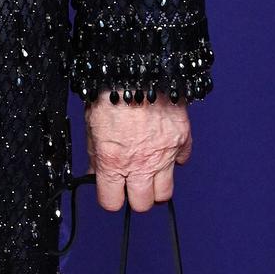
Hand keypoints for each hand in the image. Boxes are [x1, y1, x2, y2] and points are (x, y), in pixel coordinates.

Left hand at [85, 91, 192, 211]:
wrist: (136, 70)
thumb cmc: (110, 95)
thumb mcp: (92, 128)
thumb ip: (95, 156)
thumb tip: (95, 174)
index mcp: (113, 163)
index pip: (112, 203)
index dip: (110, 197)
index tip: (110, 190)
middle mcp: (140, 164)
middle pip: (142, 204)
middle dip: (135, 196)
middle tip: (131, 183)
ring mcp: (165, 154)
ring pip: (165, 193)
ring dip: (156, 186)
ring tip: (148, 172)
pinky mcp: (182, 140)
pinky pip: (181, 162)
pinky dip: (174, 159)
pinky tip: (163, 147)